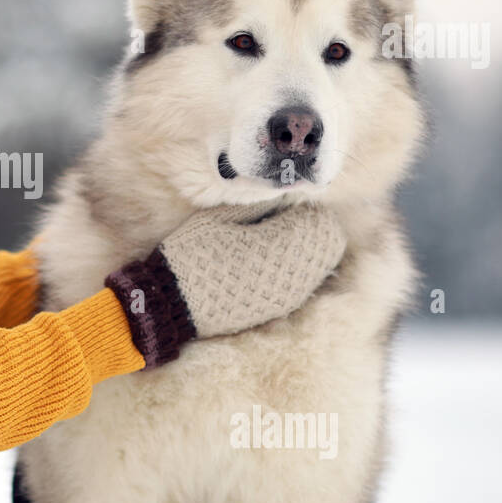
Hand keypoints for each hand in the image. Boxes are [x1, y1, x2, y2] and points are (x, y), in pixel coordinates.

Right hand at [104, 201, 346, 368]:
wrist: (172, 304)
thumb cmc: (191, 254)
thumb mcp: (218, 218)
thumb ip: (256, 205)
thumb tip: (283, 194)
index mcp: (278, 243)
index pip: (318, 219)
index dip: (304, 207)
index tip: (287, 204)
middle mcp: (292, 271)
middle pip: (329, 242)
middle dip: (312, 227)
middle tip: (288, 219)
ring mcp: (289, 293)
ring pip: (322, 264)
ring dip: (308, 248)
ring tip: (280, 240)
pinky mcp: (279, 308)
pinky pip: (305, 283)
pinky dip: (298, 268)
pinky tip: (274, 262)